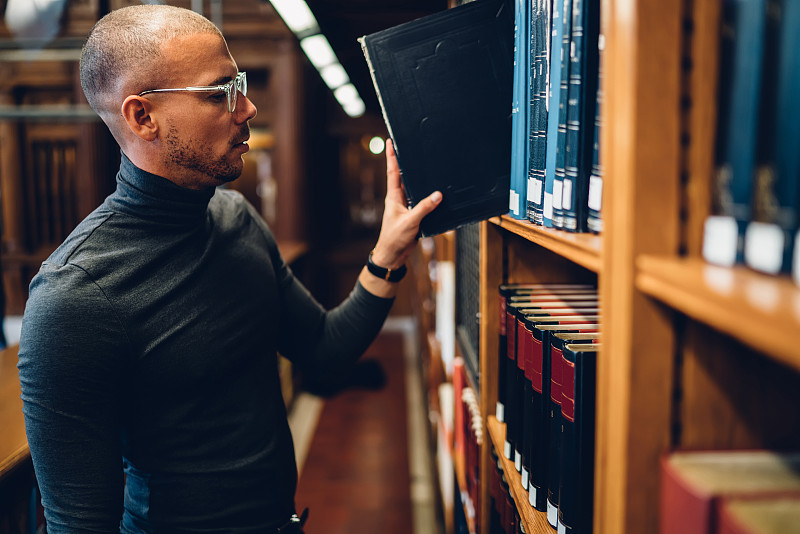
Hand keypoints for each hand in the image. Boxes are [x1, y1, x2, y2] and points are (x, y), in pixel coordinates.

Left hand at [371, 139, 441, 269]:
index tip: (390, 142)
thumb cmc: (394, 238)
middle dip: (405, 162)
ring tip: (425, 165)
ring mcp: (406, 207)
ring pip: (414, 189)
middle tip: (409, 147)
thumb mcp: (410, 222)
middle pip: (403, 177)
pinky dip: (428, 196)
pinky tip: (436, 193)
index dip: (391, 157)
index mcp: (394, 197)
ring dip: (419, 179)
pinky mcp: (413, 215)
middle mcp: (399, 199)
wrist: (393, 255)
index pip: (392, 172)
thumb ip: (424, 208)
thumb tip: (438, 195)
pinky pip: (421, 202)